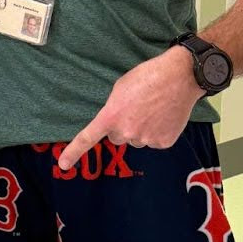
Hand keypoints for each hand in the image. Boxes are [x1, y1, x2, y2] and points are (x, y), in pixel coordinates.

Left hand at [58, 47, 200, 170]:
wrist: (180, 77)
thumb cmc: (148, 76)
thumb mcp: (120, 88)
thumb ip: (113, 108)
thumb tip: (115, 121)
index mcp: (111, 116)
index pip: (87, 138)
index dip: (73, 152)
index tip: (62, 165)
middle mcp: (126, 132)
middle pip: (118, 137)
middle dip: (124, 126)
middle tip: (137, 108)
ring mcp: (145, 139)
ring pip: (137, 139)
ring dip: (142, 128)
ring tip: (154, 108)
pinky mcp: (163, 143)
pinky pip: (154, 141)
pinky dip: (158, 131)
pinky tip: (164, 115)